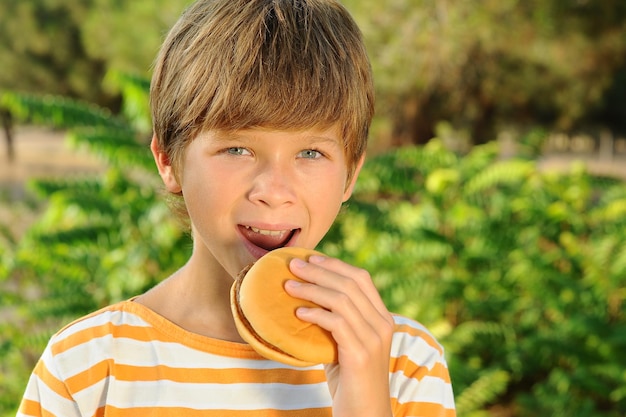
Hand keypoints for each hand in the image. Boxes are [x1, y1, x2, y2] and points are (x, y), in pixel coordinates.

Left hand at [286, 255, 394, 416]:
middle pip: (350, 284)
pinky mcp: (361, 354)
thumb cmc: (351, 380)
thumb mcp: (346, 344)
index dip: (336, 265)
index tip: (311, 258)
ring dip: (311, 289)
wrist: (365, 413)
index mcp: (383, 318)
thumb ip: (337, 322)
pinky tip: (298, 313)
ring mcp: (374, 339)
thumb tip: (306, 300)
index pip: (362, 278)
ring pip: (342, 300)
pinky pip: (336, 323)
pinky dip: (315, 313)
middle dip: (319, 271)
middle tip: (293, 265)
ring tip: (288, 286)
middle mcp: (383, 324)